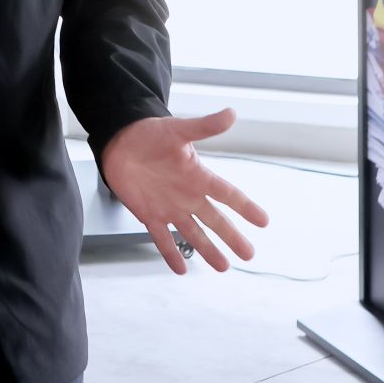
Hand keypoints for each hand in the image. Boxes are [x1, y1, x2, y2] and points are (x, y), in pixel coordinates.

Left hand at [101, 109, 269, 273]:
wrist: (120, 140)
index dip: (245, 207)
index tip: (263, 221)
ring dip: (207, 250)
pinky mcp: (149, 214)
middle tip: (249, 255)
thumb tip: (231, 113)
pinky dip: (171, 254)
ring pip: (193, 233)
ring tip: (223, 267)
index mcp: (198, 176)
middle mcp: (188, 195)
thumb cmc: (150, 133)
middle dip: (232, 237)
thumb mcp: (179, 130)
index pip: (227, 194)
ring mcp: (169, 206)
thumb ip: (204, 126)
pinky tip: (181, 269)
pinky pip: (163, 238)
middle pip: (215, 220)